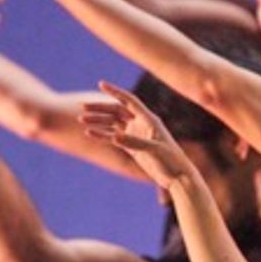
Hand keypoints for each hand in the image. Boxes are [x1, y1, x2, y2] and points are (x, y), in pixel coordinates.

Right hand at [80, 81, 195, 191]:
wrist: (177, 177)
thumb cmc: (171, 161)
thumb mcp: (153, 150)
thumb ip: (134, 142)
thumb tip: (115, 137)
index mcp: (149, 120)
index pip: (129, 101)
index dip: (115, 92)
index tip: (101, 84)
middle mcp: (141, 124)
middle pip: (117, 111)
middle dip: (100, 108)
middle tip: (82, 107)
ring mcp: (136, 135)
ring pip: (113, 123)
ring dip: (99, 121)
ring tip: (82, 120)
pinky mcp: (132, 146)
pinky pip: (114, 137)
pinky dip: (103, 134)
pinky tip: (90, 133)